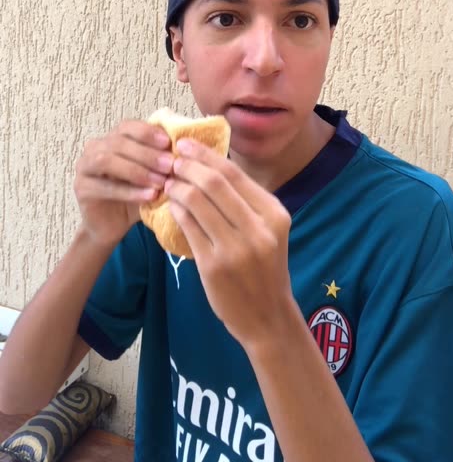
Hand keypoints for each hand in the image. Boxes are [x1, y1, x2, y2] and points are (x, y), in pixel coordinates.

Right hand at [74, 120, 173, 247]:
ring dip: (137, 170)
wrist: (113, 225)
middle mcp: (94, 147)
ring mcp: (84, 167)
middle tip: (169, 165)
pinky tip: (149, 196)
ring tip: (160, 182)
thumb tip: (186, 147)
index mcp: (112, 138)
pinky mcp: (81, 188)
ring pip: (107, 161)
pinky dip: (129, 191)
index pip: (128, 126)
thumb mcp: (153, 174)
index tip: (168, 142)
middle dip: (146, 153)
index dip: (147, 132)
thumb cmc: (136, 195)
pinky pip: (105, 187)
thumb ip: (163, 160)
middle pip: (118, 142)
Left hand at [164, 139, 292, 350]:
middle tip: (172, 159)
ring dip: (178, 187)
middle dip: (188, 166)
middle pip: (215, 183)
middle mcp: (259, 229)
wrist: (268, 316)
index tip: (186, 144)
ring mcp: (236, 249)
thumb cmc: (265, 268)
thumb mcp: (269, 231)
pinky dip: (176, 210)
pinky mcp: (214, 266)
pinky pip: (188, 227)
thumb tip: (210, 164)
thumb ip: (247, 202)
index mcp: (275, 214)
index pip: (235, 174)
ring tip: (168, 182)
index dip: (206, 155)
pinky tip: (170, 205)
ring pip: (198, 202)